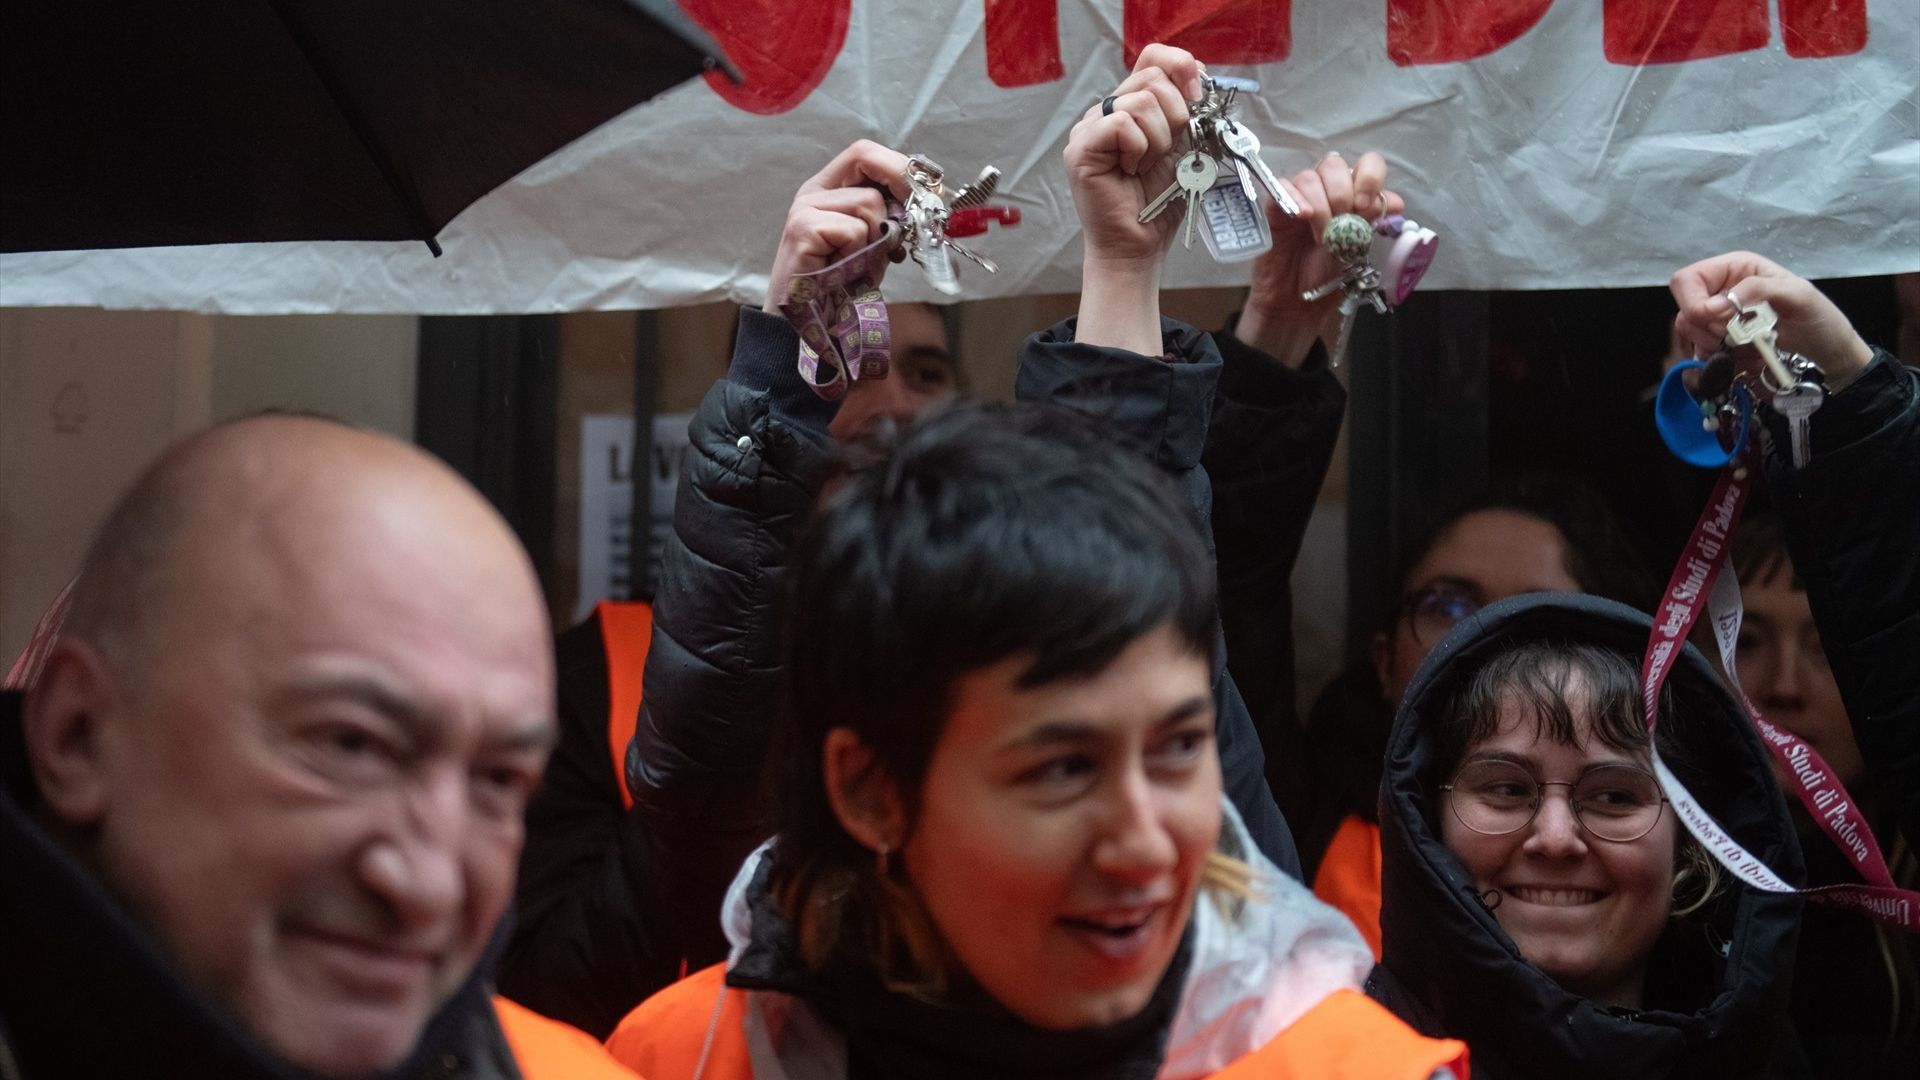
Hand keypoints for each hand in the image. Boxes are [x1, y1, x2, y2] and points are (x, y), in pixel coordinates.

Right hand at [764, 140, 911, 313]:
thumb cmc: (839, 286)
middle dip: (897, 191)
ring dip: (875, 240)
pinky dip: (858, 255)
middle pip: (866, 159)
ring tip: (856, 264)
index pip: (865, 153)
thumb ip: (890, 219)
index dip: (899, 167)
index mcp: (829, 190)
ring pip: (869, 202)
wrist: (804, 325)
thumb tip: (927, 199)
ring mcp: (805, 208)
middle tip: (901, 229)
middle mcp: (814, 192)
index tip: (925, 194)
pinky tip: (841, 271)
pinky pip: (855, 230)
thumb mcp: (872, 246)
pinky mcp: (803, 229)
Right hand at [1063, 44, 1205, 352]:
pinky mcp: (1081, 148)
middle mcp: (1106, 112)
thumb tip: (1200, 76)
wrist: (1139, 246)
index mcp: (1131, 107)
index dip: (1181, 66)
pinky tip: (1130, 170)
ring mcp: (1089, 129)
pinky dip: (1138, 149)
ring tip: (1145, 167)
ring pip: (1140, 101)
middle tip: (1168, 151)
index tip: (1199, 95)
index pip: (1153, 57)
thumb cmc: (1158, 204)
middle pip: (1151, 77)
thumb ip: (1188, 110)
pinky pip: (1122, 124)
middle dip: (1176, 114)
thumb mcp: (1185, 146)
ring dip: (1158, 139)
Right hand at [1236, 152, 1403, 367]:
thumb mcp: (1356, 248)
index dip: (1368, 177)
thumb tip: (1395, 203)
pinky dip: (1294, 199)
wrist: (1297, 299)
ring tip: (1321, 236)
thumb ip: (1371, 222)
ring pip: (1309, 177)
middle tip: (1341, 222)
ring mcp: (1300, 196)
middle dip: (1341, 193)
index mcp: (1353, 194)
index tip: (1364, 205)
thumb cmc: (1328, 273)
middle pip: (1334, 165)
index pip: (1367, 165)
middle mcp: (1327, 190)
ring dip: (1320, 204)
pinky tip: (1302, 217)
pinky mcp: (1276, 206)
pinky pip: (1281, 187)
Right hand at [1669, 252, 1873, 390]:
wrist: (1828, 350)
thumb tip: (1714, 305)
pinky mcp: (1722, 340)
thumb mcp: (1797, 295)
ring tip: (1743, 345)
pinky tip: (1740, 355)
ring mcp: (1719, 317)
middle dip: (1704, 326)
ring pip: (1689, 331)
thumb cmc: (1819, 317)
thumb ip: (1755, 290)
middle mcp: (1721, 289)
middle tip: (1734, 334)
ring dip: (1711, 343)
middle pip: (1684, 308)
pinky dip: (1716, 357)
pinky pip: (1701, 350)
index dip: (1693, 300)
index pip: (1687, 279)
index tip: (1718, 319)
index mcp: (1735, 269)